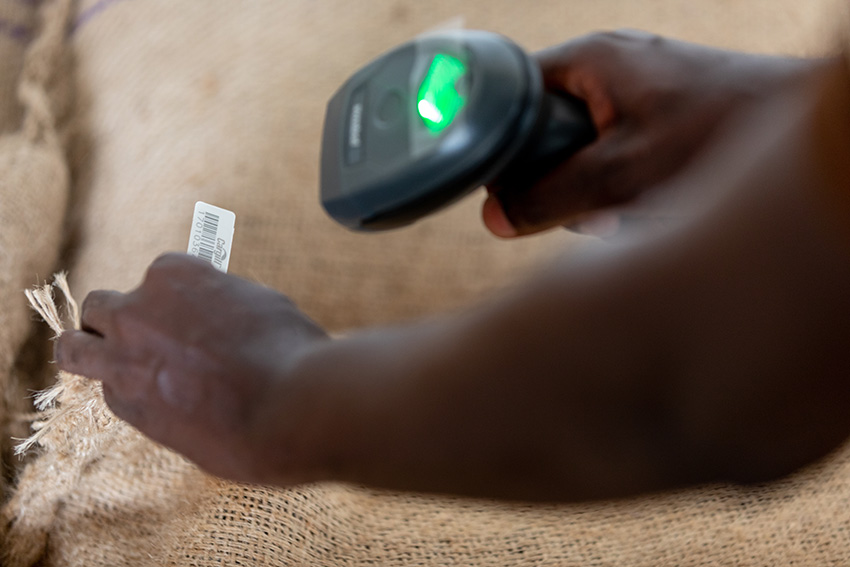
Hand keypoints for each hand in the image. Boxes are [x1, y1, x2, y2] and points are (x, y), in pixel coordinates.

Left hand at [55, 253, 327, 483]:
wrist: (287, 409)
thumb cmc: (288, 351)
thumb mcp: (259, 304)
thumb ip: (222, 301)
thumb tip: (218, 314)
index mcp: (174, 273)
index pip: (158, 276)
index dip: (173, 300)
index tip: (190, 317)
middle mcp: (138, 308)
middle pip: (101, 305)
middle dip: (119, 320)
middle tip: (144, 340)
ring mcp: (124, 357)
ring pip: (74, 346)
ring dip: (89, 351)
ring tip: (110, 365)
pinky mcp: (126, 404)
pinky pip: (110, 393)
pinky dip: (129, 396)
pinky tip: (161, 406)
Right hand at [483, 30, 813, 236]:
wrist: (796, 126)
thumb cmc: (719, 133)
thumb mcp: (620, 175)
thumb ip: (551, 196)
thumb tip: (497, 217)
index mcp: (590, 59)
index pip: (513, 96)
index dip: (507, 147)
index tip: (516, 189)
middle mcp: (610, 65)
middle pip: (548, 130)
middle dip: (562, 180)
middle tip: (591, 209)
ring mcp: (638, 86)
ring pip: (584, 147)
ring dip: (597, 189)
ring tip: (629, 210)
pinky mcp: (661, 110)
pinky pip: (618, 150)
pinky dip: (625, 182)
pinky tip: (650, 202)